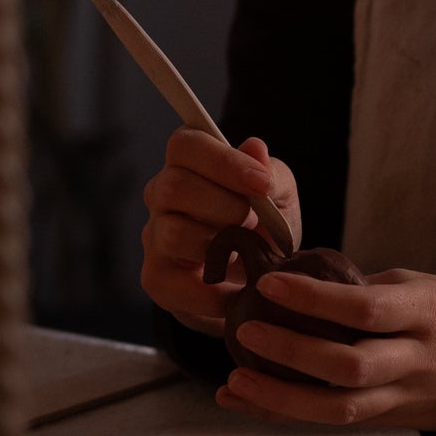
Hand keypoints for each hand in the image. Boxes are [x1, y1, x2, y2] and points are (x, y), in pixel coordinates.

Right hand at [140, 128, 301, 336]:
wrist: (257, 282)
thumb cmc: (265, 227)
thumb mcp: (281, 197)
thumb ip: (272, 173)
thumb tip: (254, 148)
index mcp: (189, 162)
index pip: (185, 144)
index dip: (223, 161)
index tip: (261, 183)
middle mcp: (161, 193)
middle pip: (174, 186)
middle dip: (226, 207)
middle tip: (255, 224)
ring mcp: (154, 235)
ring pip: (173, 233)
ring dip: (221, 247)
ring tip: (247, 255)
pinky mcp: (156, 278)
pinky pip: (178, 282)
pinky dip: (216, 291)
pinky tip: (238, 290)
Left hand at [215, 268, 435, 431]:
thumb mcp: (415, 285)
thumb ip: (362, 287)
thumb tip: (294, 277)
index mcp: (425, 314)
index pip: (366, 309)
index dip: (316, 299)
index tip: (271, 282)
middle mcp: (414, 361)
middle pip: (350, 367)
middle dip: (293, 352)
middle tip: (247, 328)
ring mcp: (399, 398)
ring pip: (338, 409)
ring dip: (281, 398)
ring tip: (235, 379)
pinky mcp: (383, 422)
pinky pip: (328, 421)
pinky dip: (281, 413)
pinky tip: (241, 401)